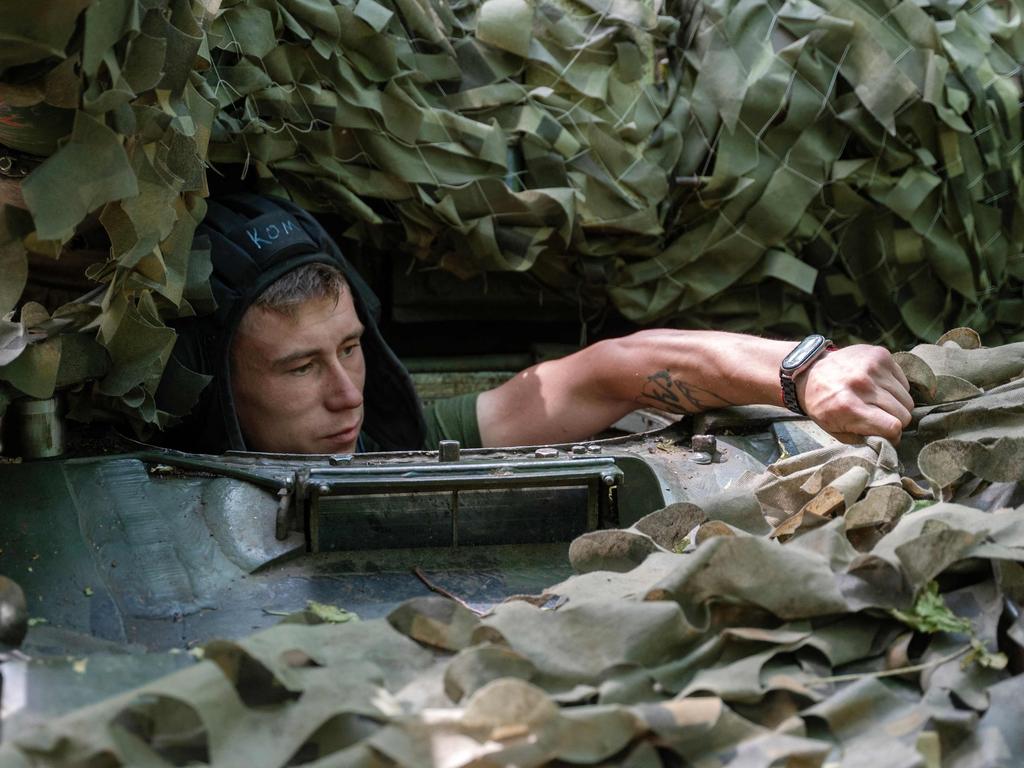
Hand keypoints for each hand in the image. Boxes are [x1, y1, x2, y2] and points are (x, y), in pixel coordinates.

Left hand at [797, 345, 913, 443]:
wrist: (810, 371)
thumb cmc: (823, 404)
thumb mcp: (834, 429)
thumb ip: (862, 439)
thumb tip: (889, 443)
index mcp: (849, 406)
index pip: (893, 427)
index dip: (893, 436)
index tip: (887, 435)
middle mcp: (862, 384)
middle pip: (903, 413)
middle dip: (895, 420)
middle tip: (880, 418)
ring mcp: (872, 367)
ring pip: (907, 398)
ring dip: (896, 404)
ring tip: (878, 402)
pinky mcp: (880, 355)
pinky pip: (904, 382)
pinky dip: (895, 388)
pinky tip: (879, 387)